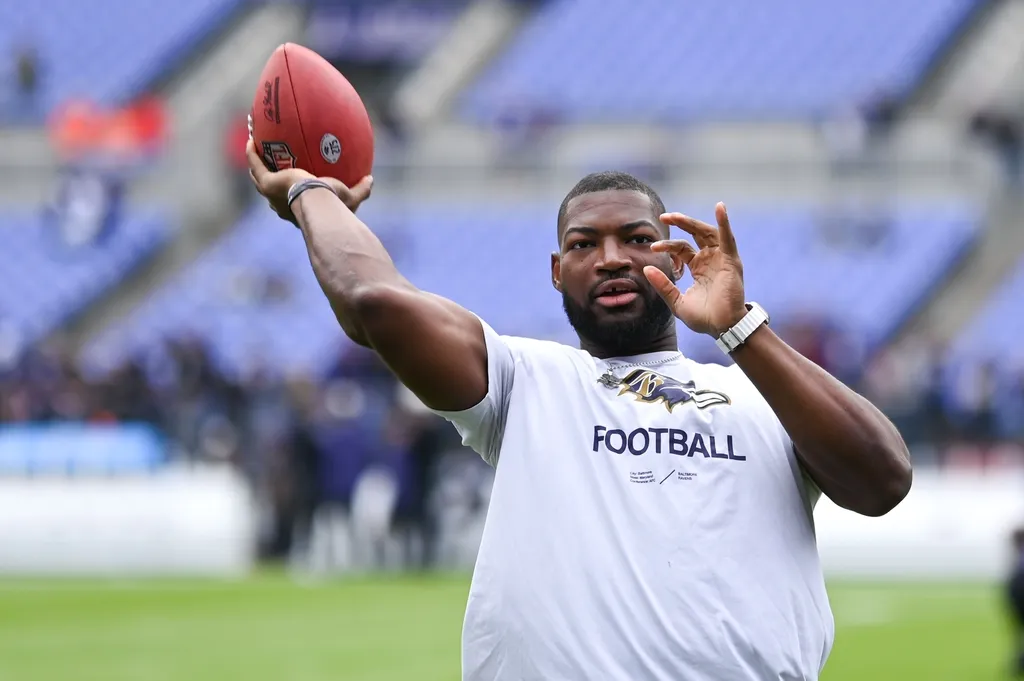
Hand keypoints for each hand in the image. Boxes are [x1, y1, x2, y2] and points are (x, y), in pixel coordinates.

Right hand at [245, 138, 372, 223]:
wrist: (320, 205)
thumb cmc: (335, 205)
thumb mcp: (351, 198)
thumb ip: (361, 189)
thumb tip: (370, 179)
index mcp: (297, 209)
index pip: (290, 201)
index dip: (288, 191)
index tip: (290, 179)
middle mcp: (280, 204)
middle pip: (268, 189)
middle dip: (266, 176)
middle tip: (267, 161)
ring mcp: (271, 194)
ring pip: (257, 176)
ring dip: (254, 162)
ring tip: (254, 146)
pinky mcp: (267, 183)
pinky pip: (255, 163)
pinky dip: (251, 152)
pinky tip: (252, 139)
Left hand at [643, 202, 747, 337]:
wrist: (723, 328)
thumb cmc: (704, 318)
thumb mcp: (676, 301)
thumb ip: (663, 285)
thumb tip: (645, 269)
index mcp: (699, 267)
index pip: (681, 249)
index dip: (667, 246)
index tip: (653, 248)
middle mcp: (710, 259)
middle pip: (694, 235)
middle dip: (680, 224)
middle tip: (663, 217)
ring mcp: (722, 259)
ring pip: (707, 232)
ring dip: (692, 222)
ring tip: (675, 216)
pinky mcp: (732, 261)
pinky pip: (728, 238)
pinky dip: (724, 222)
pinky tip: (720, 208)